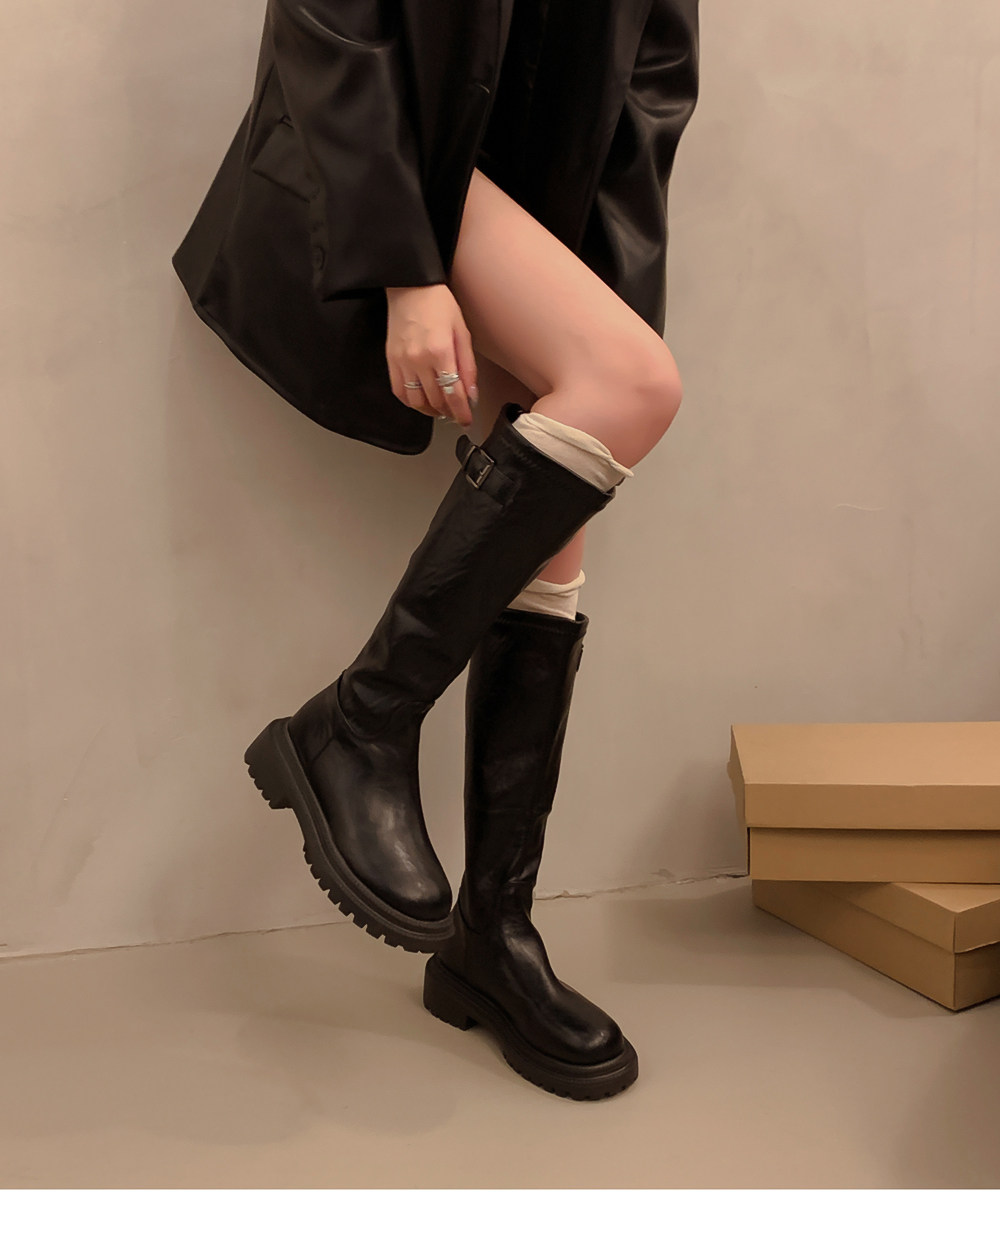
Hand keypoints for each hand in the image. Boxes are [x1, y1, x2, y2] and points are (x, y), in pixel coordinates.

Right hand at [385, 284, 477, 426]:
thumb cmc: (438, 304)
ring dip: (431, 410)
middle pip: (435, 400)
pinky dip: (412, 401)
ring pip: (416, 401)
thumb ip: (467, 366)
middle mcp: (419, 360)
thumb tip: (471, 394)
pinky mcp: (391, 360)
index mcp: (440, 352)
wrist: (410, 287)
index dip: (461, 412)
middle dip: (449, 412)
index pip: (453, 394)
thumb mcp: (462, 333)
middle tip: (457, 413)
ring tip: (441, 408)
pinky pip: (400, 391)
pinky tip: (422, 399)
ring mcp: (402, 362)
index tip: (466, 419)